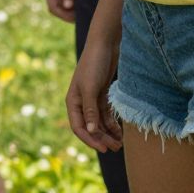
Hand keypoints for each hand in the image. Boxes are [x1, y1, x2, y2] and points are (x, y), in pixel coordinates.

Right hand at [66, 23, 122, 151]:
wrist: (105, 44)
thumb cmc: (94, 64)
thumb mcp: (91, 88)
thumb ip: (90, 110)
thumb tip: (91, 131)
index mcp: (72, 101)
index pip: (78, 127)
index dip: (90, 139)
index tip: (103, 149)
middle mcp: (81, 102)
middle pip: (90, 127)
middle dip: (102, 138)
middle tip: (116, 148)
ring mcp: (92, 99)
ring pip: (99, 122)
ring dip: (108, 133)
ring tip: (120, 143)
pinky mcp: (102, 94)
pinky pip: (106, 114)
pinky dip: (113, 123)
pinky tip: (121, 131)